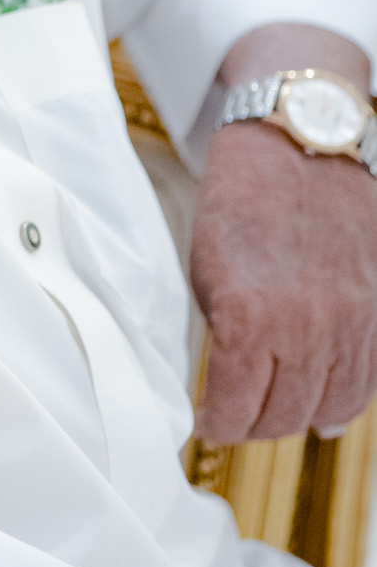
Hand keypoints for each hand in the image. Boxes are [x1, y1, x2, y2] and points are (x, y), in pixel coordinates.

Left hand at [190, 22, 376, 443]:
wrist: (299, 141)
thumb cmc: (239, 199)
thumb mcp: (206, 266)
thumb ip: (221, 331)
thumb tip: (229, 385)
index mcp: (251, 316)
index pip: (236, 408)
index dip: (217, 424)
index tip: (207, 422)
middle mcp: (308, 326)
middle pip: (285, 416)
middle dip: (254, 425)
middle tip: (236, 419)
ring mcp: (352, 320)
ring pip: (332, 407)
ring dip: (298, 418)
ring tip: (275, 414)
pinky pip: (368, 380)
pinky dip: (345, 402)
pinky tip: (325, 411)